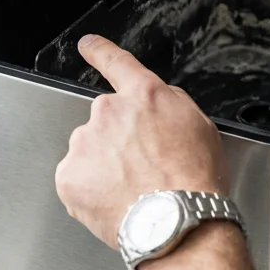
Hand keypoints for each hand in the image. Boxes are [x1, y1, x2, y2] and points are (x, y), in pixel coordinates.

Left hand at [55, 35, 229, 247]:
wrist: (177, 224)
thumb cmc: (195, 182)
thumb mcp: (200, 127)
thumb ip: (170, 105)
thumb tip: (156, 106)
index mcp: (143, 96)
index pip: (116, 62)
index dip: (100, 51)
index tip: (87, 45)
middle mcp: (108, 112)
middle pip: (107, 121)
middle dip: (119, 141)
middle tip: (144, 170)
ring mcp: (85, 144)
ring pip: (90, 151)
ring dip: (106, 167)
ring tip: (134, 192)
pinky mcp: (69, 175)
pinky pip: (77, 179)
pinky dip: (92, 191)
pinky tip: (117, 202)